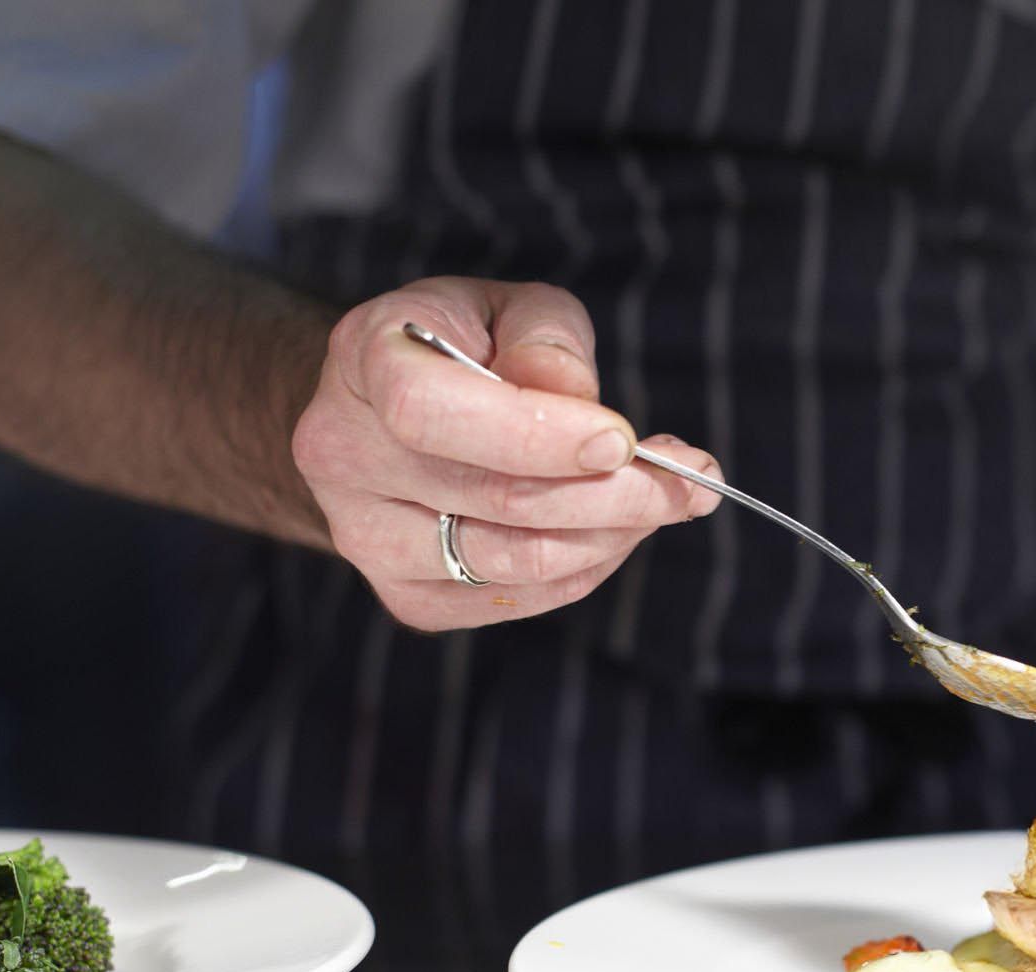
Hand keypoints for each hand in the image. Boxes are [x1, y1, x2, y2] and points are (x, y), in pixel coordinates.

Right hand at [292, 276, 720, 628]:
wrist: (387, 411)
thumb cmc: (464, 346)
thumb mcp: (510, 307)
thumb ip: (546, 340)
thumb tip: (576, 399)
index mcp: (363, 357)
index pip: (431, 411)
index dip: (535, 434)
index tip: (621, 440)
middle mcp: (344, 453)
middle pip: (496, 499)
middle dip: (617, 494)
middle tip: (692, 478)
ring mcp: (364, 536)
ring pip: (515, 561)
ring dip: (613, 535)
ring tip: (664, 500)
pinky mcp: (404, 595)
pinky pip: (515, 600)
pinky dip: (585, 568)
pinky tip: (613, 530)